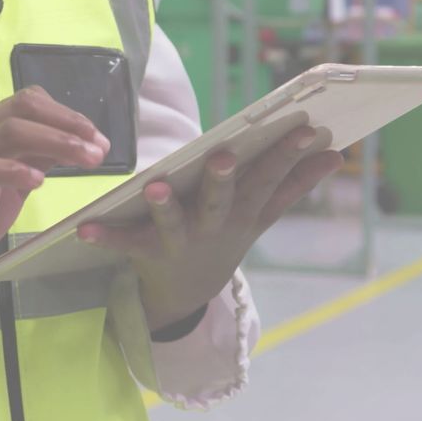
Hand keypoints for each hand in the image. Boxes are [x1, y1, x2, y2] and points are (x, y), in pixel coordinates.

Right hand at [0, 86, 109, 295]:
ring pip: (12, 131)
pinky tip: (38, 182)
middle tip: (100, 147)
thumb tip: (78, 142)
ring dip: (56, 141)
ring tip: (86, 160)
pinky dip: (15, 171)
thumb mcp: (14, 180)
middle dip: (69, 123)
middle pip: (25, 107)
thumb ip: (38, 157)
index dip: (69, 115)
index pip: (31, 101)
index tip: (98, 139)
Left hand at [78, 125, 342, 330]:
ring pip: (174, 222)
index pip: (269, 177)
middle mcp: (215, 225)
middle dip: (222, 179)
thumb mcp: (263, 213)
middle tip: (223, 157)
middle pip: (221, 199)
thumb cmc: (227, 234)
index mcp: (244, 210)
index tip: (307, 129)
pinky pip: (125, 243)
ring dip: (165, 207)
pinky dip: (105, 235)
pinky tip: (84, 227)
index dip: (287, 154)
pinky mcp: (147, 253)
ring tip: (155, 188)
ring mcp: (181, 241)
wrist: (190, 291)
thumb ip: (296, 183)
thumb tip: (337, 153)